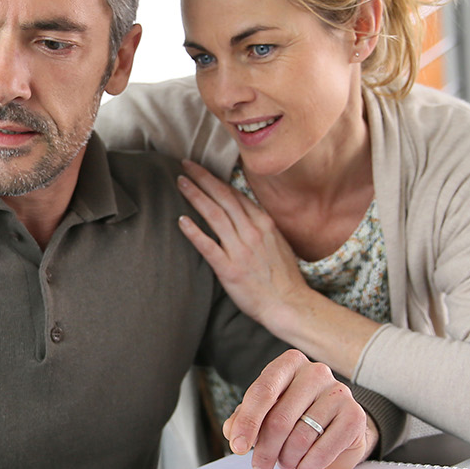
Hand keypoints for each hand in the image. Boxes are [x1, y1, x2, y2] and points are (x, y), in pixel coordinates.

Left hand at [175, 160, 308, 333]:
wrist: (288, 304)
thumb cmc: (282, 276)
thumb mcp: (277, 242)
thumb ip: (259, 225)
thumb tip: (243, 212)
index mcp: (263, 223)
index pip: (235, 195)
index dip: (216, 179)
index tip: (200, 169)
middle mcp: (252, 232)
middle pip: (223, 198)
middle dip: (203, 178)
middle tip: (185, 164)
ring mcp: (241, 250)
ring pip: (215, 216)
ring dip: (196, 196)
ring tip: (181, 182)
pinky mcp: (230, 269)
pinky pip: (209, 247)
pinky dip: (194, 232)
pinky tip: (181, 220)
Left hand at [223, 350, 375, 468]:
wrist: (338, 425)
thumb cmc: (298, 414)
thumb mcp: (266, 412)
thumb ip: (244, 418)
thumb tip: (231, 430)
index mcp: (288, 363)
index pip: (262, 392)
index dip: (247, 423)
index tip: (237, 447)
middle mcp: (315, 371)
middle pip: (280, 419)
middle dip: (265, 450)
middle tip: (260, 468)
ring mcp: (338, 391)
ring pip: (301, 437)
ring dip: (287, 459)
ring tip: (285, 462)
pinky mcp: (355, 415)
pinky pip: (323, 449)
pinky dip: (308, 466)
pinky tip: (303, 468)